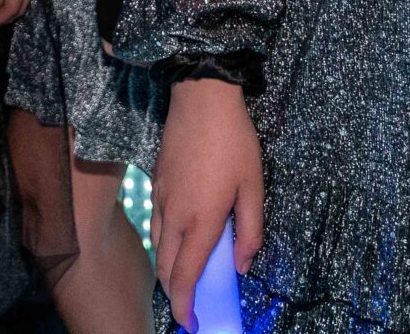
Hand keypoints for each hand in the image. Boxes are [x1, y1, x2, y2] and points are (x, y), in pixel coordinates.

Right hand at [150, 78, 263, 330]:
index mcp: (200, 220)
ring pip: (158, 246)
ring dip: (169, 269)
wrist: (201, 98)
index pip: (186, 276)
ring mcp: (161, 198)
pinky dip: (164, 244)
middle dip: (176, 293)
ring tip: (186, 277)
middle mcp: (174, 214)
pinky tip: (179, 239)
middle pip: (166, 267)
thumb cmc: (233, 142)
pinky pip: (155, 224)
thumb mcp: (253, 187)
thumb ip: (250, 231)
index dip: (186, 305)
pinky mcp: (156, 182)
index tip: (191, 322)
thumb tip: (241, 265)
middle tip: (191, 306)